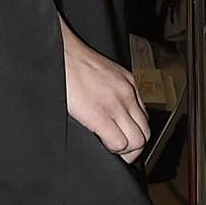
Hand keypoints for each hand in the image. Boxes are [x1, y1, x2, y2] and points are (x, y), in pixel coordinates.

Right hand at [62, 20, 149, 162]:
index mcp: (128, 83)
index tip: (124, 138)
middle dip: (134, 147)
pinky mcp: (100, 115)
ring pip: (137, 141)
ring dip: (125, 151)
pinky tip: (102, 145)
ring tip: (111, 150)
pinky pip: (119, 143)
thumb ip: (112, 90)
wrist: (61, 53)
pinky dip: (113, 150)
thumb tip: (110, 109)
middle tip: (119, 151)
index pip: (143, 117)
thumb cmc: (73, 62)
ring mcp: (116, 105)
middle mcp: (127, 95)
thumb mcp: (103, 72)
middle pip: (145, 132)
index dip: (134, 132)